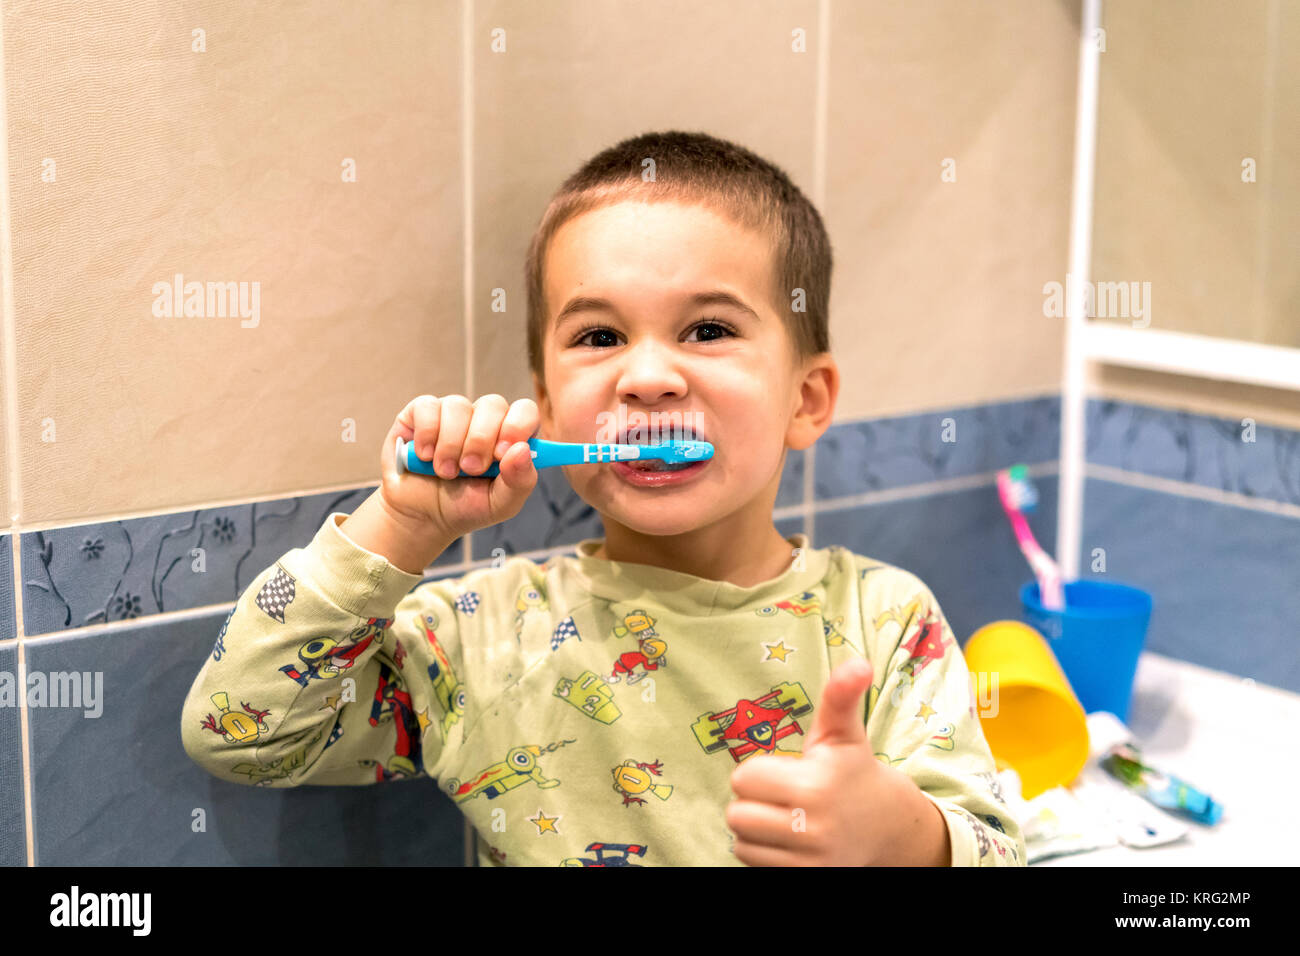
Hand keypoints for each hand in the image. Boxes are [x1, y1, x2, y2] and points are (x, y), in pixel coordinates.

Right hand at [379, 394, 538, 541]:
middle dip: (480, 441)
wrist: (422, 515)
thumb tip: (523, 449)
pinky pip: (427, 406)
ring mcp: (453, 413)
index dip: (516, 426)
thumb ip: (520, 480)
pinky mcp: (421, 412)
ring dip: (451, 444)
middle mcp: (484, 419)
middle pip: (493, 404)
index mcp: (510, 437)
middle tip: (470, 469)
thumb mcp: (500, 504)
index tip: (501, 453)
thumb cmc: (466, 506)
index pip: (525, 411)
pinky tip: (425, 457)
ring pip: (458, 405)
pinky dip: (427, 434)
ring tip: (445, 472)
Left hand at [726, 657, 913, 865]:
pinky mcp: (806, 879)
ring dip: (754, 829)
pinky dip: (762, 852)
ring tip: (784, 816)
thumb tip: (859, 663)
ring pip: (741, 843)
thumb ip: (841, 696)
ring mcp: (809, 860)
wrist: (886, 825)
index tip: (783, 771)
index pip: (743, 779)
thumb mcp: (844, 732)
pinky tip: (788, 839)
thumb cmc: (852, 770)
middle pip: (736, 815)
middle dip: (751, 801)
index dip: (757, 772)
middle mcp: (812, 828)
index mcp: (815, 786)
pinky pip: (753, 864)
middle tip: (780, 795)